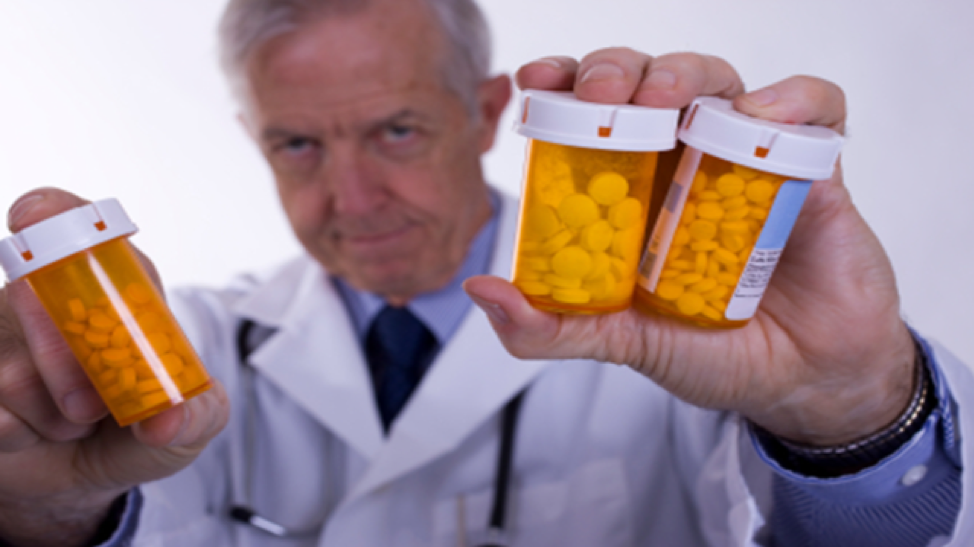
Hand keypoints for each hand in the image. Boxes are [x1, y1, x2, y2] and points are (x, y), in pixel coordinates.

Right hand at [0, 188, 228, 546]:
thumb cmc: (146, 430)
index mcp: (113, 290)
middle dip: (65, 367)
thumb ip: (196, 416)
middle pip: (31, 302)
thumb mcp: (191, 424)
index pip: (75, 231)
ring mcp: (3, 342)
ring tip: (74, 423)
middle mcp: (49, 304)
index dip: (52, 213)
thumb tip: (167, 420)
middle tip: (90, 408)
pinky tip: (27, 436)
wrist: (90, 479)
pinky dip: (12, 436)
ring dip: (49, 416)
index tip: (32, 214)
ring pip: (10, 375)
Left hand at [465, 50, 915, 446]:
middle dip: (616, 71)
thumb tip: (483, 291)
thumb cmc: (714, 356)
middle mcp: (684, 164)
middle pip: (645, 82)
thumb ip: (554, 327)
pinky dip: (790, 99)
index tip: (534, 81)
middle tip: (601, 95)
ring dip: (686, 73)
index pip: (591, 117)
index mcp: (635, 192)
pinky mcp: (812, 167)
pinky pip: (812, 108)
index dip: (563, 86)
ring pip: (716, 79)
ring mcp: (746, 158)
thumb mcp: (624, 343)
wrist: (801, 384)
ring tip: (668, 101)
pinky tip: (759, 118)